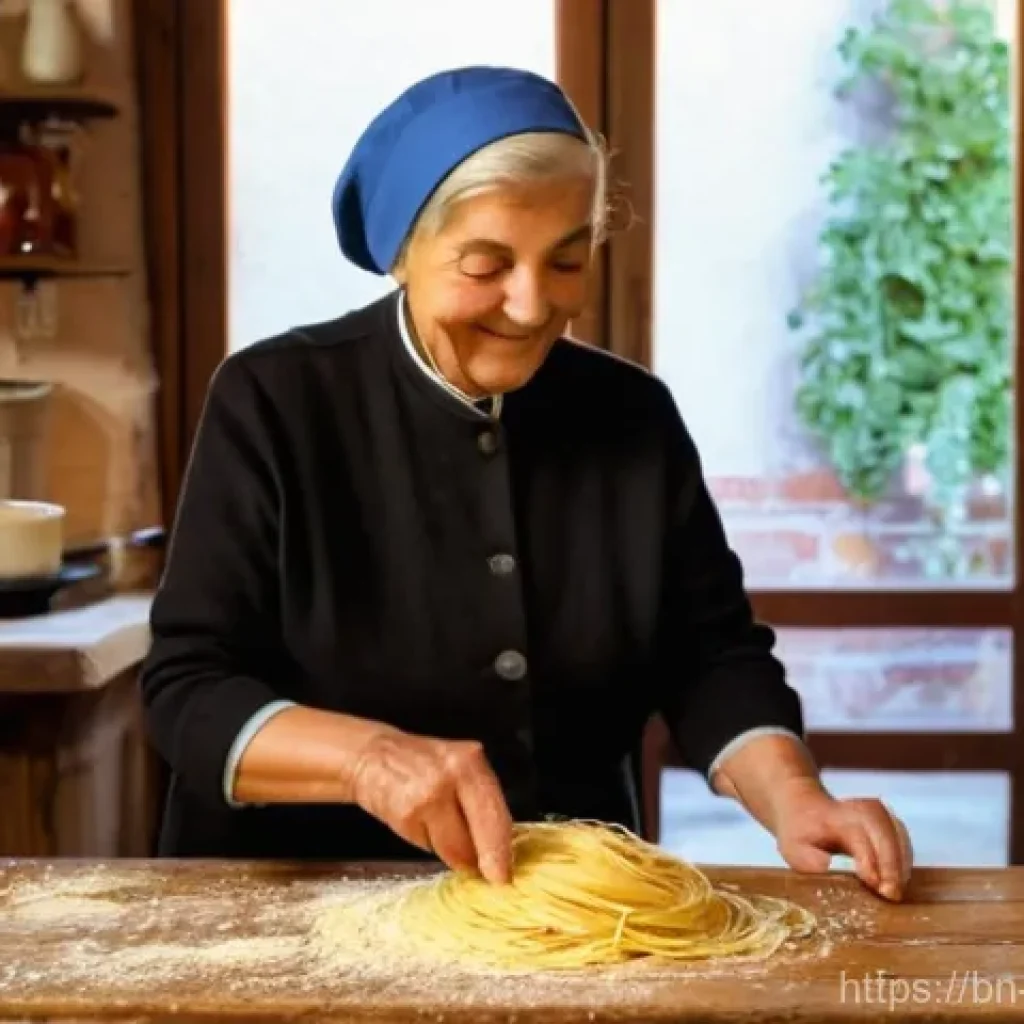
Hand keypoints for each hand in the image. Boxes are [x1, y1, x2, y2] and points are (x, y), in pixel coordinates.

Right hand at [349, 727, 513, 883]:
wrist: (373, 756)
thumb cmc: (421, 764)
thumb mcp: (458, 768)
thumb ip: (480, 800)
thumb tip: (501, 848)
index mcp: (470, 762)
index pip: (495, 814)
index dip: (500, 851)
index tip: (503, 876)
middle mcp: (449, 777)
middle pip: (473, 838)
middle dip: (479, 862)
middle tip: (485, 874)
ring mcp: (425, 797)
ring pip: (451, 850)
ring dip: (453, 852)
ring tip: (442, 827)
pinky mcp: (404, 816)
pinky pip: (427, 846)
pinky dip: (429, 842)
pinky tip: (421, 821)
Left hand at [772, 778, 912, 900]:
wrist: (805, 808)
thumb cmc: (801, 834)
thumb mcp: (794, 849)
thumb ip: (810, 860)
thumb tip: (829, 868)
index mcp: (836, 816)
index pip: (859, 836)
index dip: (869, 861)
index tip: (874, 884)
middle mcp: (860, 810)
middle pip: (885, 833)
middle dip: (891, 865)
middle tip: (891, 894)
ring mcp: (877, 812)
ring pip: (898, 835)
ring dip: (901, 864)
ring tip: (895, 891)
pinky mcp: (887, 820)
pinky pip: (902, 838)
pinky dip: (903, 860)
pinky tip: (898, 879)